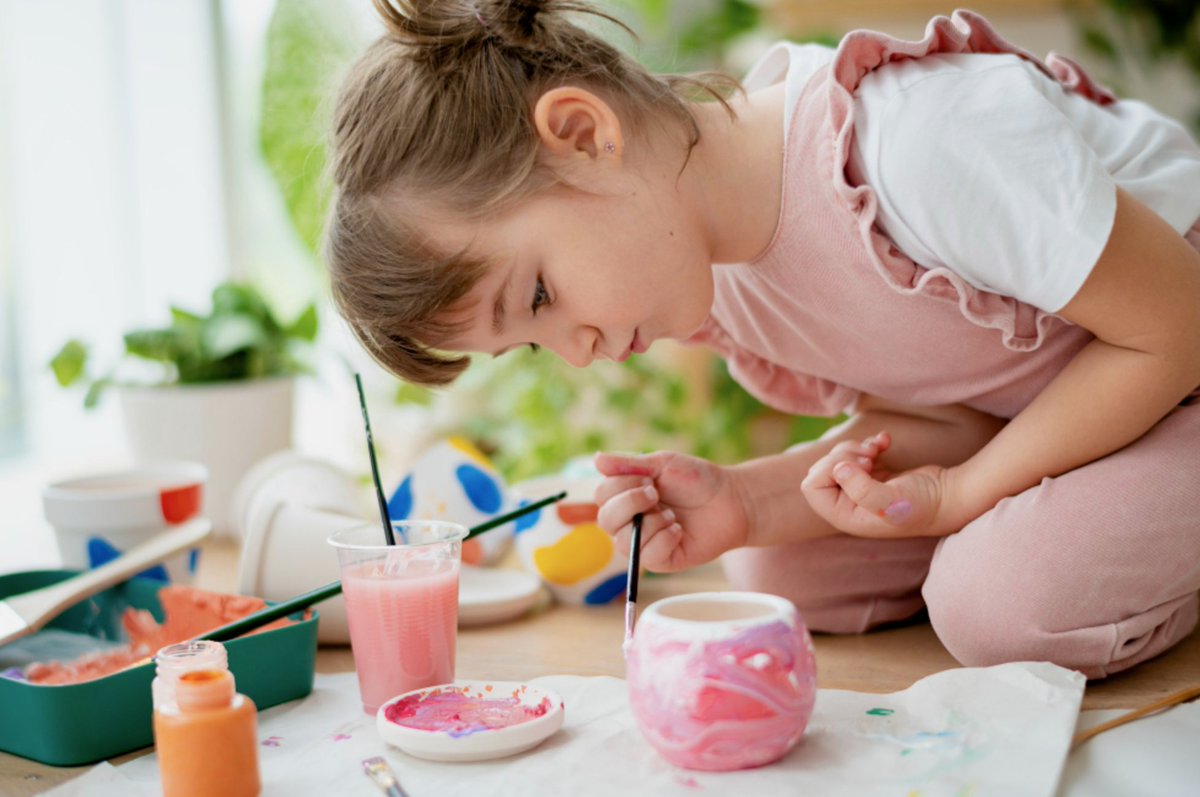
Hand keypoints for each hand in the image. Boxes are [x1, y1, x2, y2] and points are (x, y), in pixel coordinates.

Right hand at [593, 450, 749, 571]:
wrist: (731, 500)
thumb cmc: (696, 480)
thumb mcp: (662, 464)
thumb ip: (629, 464)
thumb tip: (596, 458)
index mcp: (626, 496)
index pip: (601, 495)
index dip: (621, 486)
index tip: (649, 478)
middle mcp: (629, 521)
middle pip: (605, 520)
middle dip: (630, 504)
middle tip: (656, 493)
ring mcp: (643, 543)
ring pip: (623, 542)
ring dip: (650, 523)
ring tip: (672, 514)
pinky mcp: (661, 560)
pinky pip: (648, 557)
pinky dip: (663, 539)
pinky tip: (678, 530)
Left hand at [800, 432, 964, 537]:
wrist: (950, 497)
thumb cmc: (922, 504)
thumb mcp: (891, 501)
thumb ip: (860, 489)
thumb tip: (837, 469)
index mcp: (845, 515)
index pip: (812, 486)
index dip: (829, 468)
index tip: (860, 464)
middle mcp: (848, 504)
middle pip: (822, 469)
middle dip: (843, 455)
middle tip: (869, 457)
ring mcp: (860, 488)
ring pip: (838, 459)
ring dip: (856, 447)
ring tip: (877, 450)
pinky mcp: (874, 475)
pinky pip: (858, 453)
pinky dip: (869, 443)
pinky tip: (886, 442)